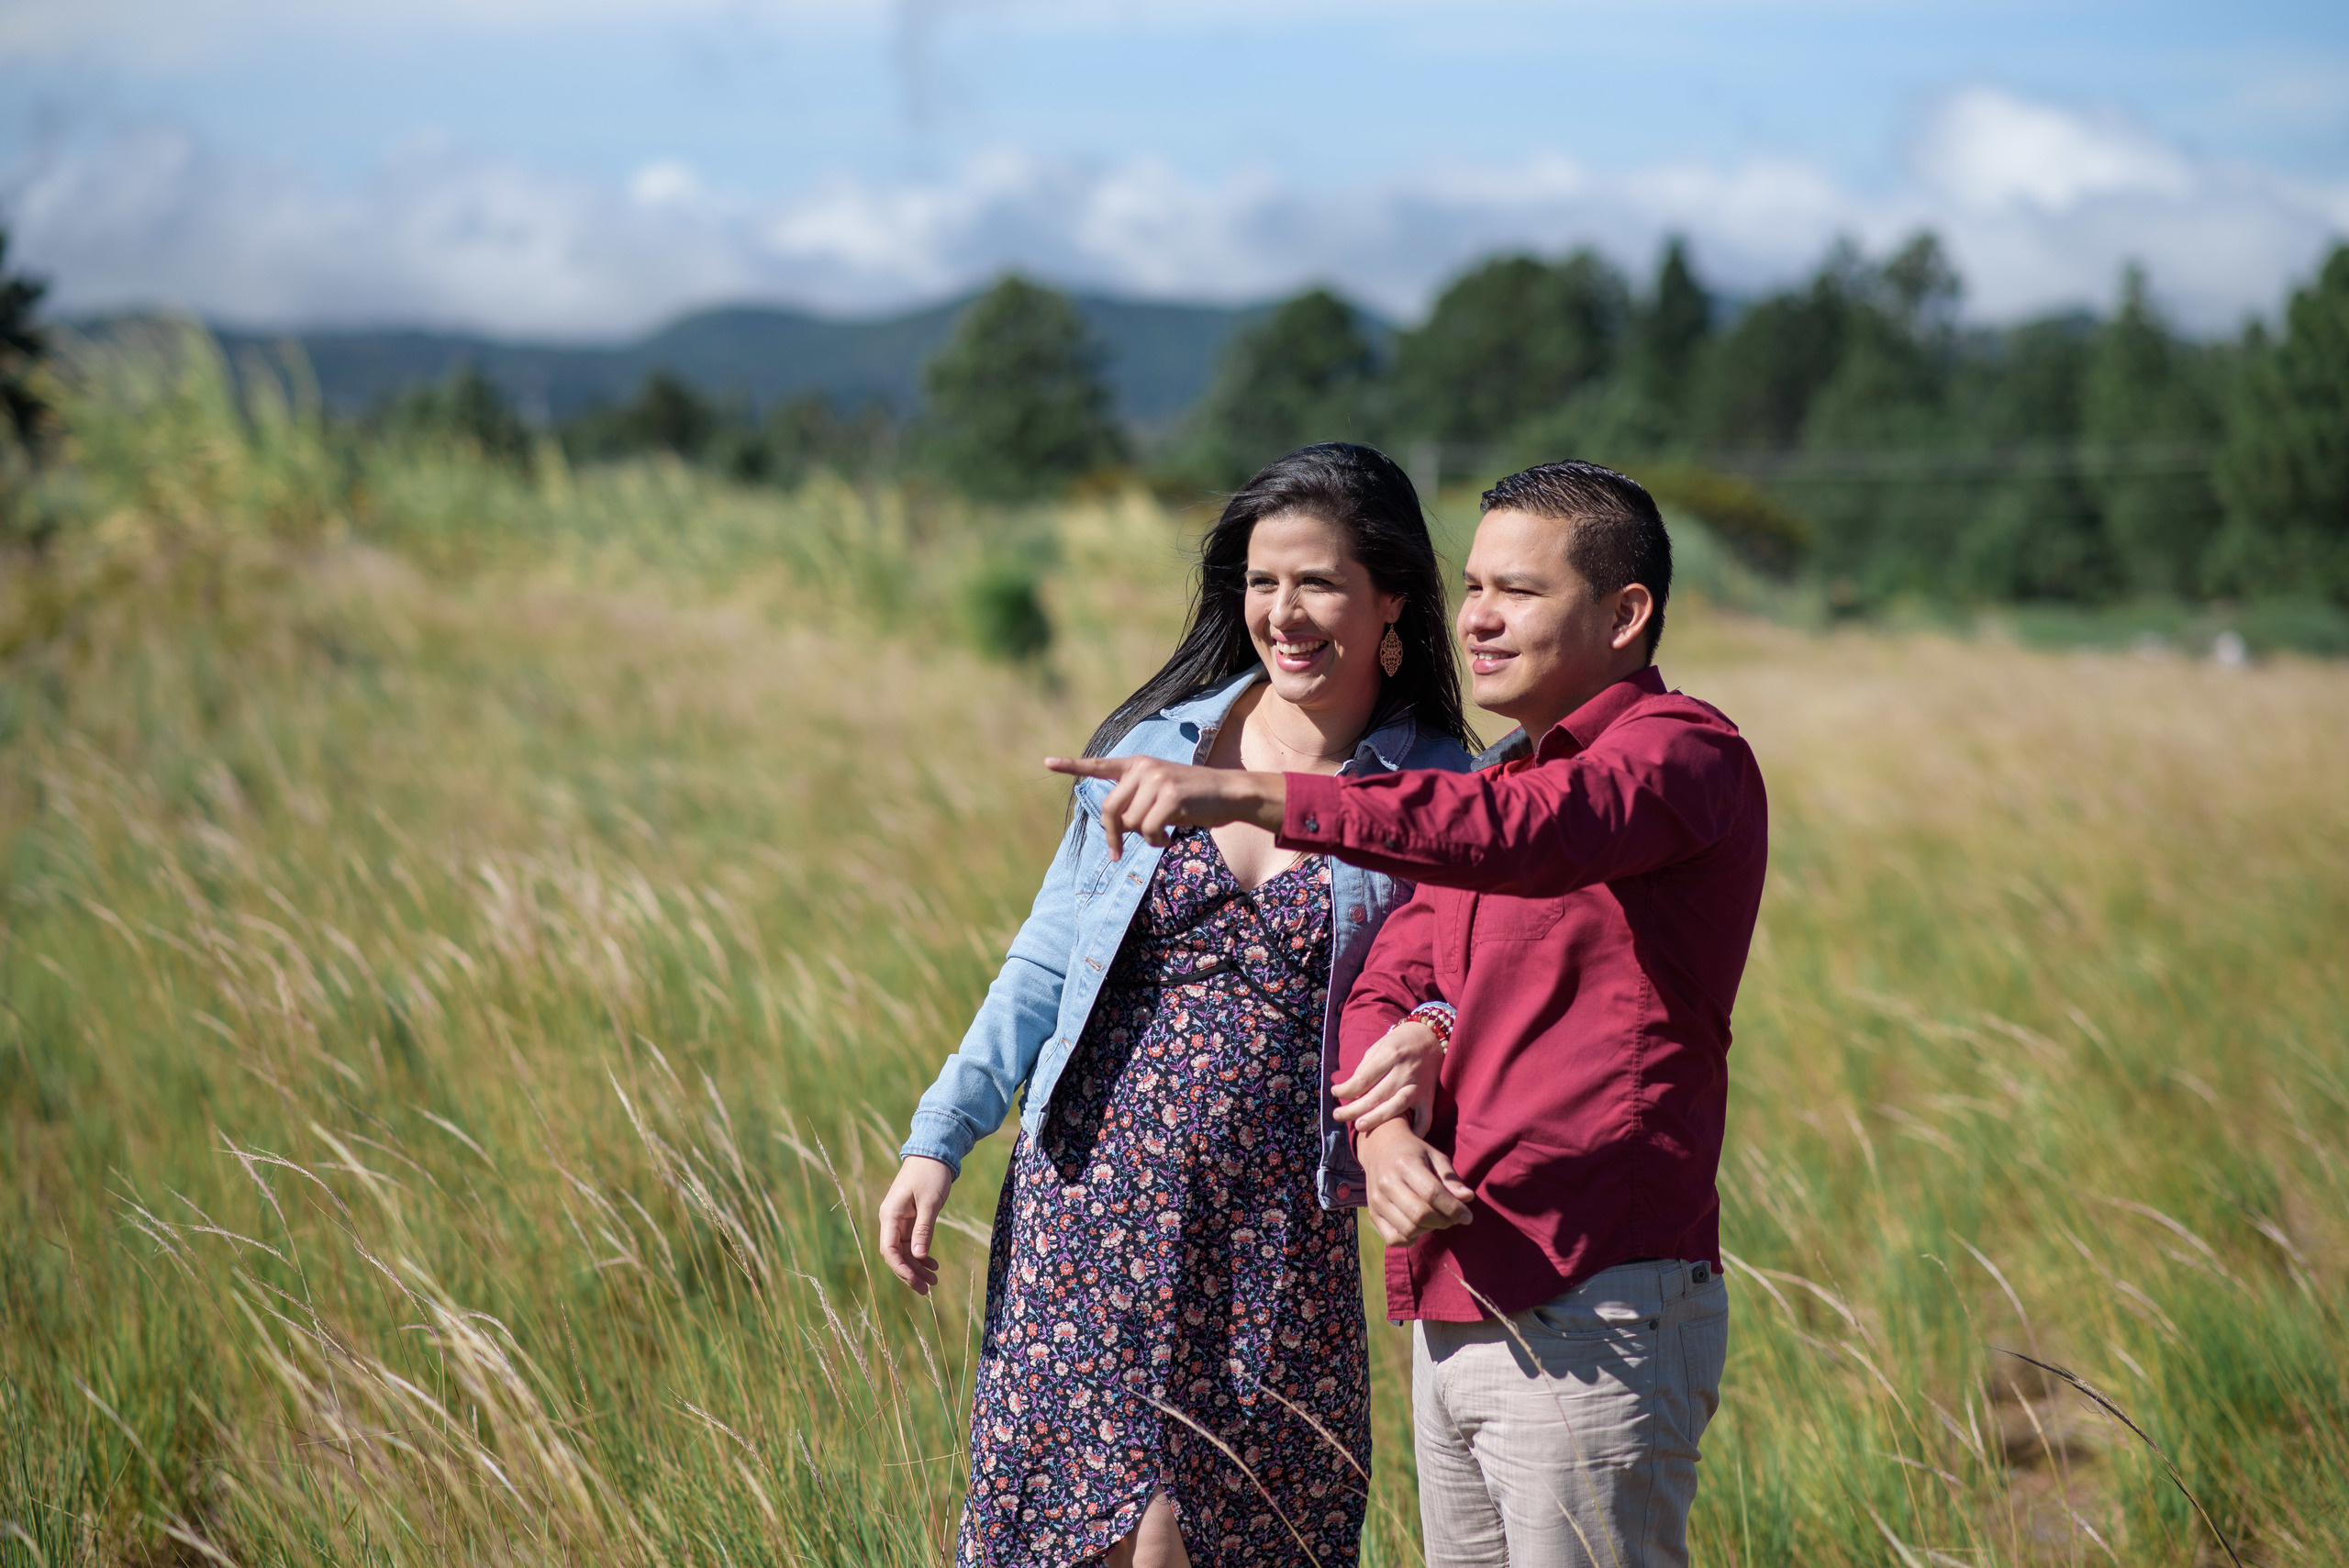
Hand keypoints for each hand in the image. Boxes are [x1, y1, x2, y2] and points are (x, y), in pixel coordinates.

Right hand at [877, 1156, 955, 1294]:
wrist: (933, 1152)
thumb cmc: (931, 1174)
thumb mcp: (930, 1202)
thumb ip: (924, 1228)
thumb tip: (918, 1256)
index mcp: (890, 1215)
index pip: (889, 1250)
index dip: (900, 1269)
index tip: (916, 1282)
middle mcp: (891, 1220)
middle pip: (896, 1255)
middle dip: (910, 1273)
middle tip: (927, 1290)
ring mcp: (900, 1220)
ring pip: (905, 1251)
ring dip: (917, 1267)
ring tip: (933, 1281)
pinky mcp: (910, 1218)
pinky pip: (912, 1242)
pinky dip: (922, 1254)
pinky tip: (933, 1264)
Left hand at [1043, 755, 1286, 857]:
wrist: (1229, 793)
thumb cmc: (1194, 799)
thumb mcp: (1160, 794)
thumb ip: (1135, 803)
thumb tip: (1116, 830)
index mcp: (1137, 765)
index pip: (1100, 766)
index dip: (1072, 766)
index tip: (1047, 763)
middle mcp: (1143, 768)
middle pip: (1110, 810)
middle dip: (1113, 836)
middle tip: (1117, 853)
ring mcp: (1156, 779)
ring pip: (1131, 824)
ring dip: (1145, 837)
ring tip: (1162, 832)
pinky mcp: (1170, 796)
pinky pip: (1149, 830)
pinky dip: (1156, 841)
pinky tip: (1168, 838)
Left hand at [1332, 1018, 1443, 1136]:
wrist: (1430, 1038)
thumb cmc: (1399, 1043)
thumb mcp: (1379, 1047)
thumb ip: (1366, 1068)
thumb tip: (1350, 1091)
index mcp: (1390, 1055)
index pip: (1363, 1078)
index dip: (1346, 1089)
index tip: (1335, 1093)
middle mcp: (1405, 1071)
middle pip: (1376, 1095)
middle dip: (1354, 1108)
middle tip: (1338, 1115)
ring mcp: (1419, 1085)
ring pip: (1397, 1106)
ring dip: (1377, 1118)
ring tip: (1359, 1126)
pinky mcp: (1430, 1096)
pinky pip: (1425, 1118)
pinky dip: (1416, 1131)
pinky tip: (1401, 1138)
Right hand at [1358, 1120, 1475, 1245]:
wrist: (1380, 1148)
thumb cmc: (1413, 1153)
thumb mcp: (1435, 1157)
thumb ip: (1451, 1178)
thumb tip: (1467, 1198)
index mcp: (1405, 1163)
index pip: (1432, 1194)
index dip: (1454, 1209)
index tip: (1468, 1216)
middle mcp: (1387, 1182)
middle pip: (1420, 1215)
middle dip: (1444, 1221)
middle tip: (1453, 1217)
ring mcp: (1376, 1200)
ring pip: (1408, 1230)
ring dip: (1430, 1230)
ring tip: (1437, 1219)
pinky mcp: (1372, 1213)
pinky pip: (1393, 1238)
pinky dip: (1410, 1239)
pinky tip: (1419, 1227)